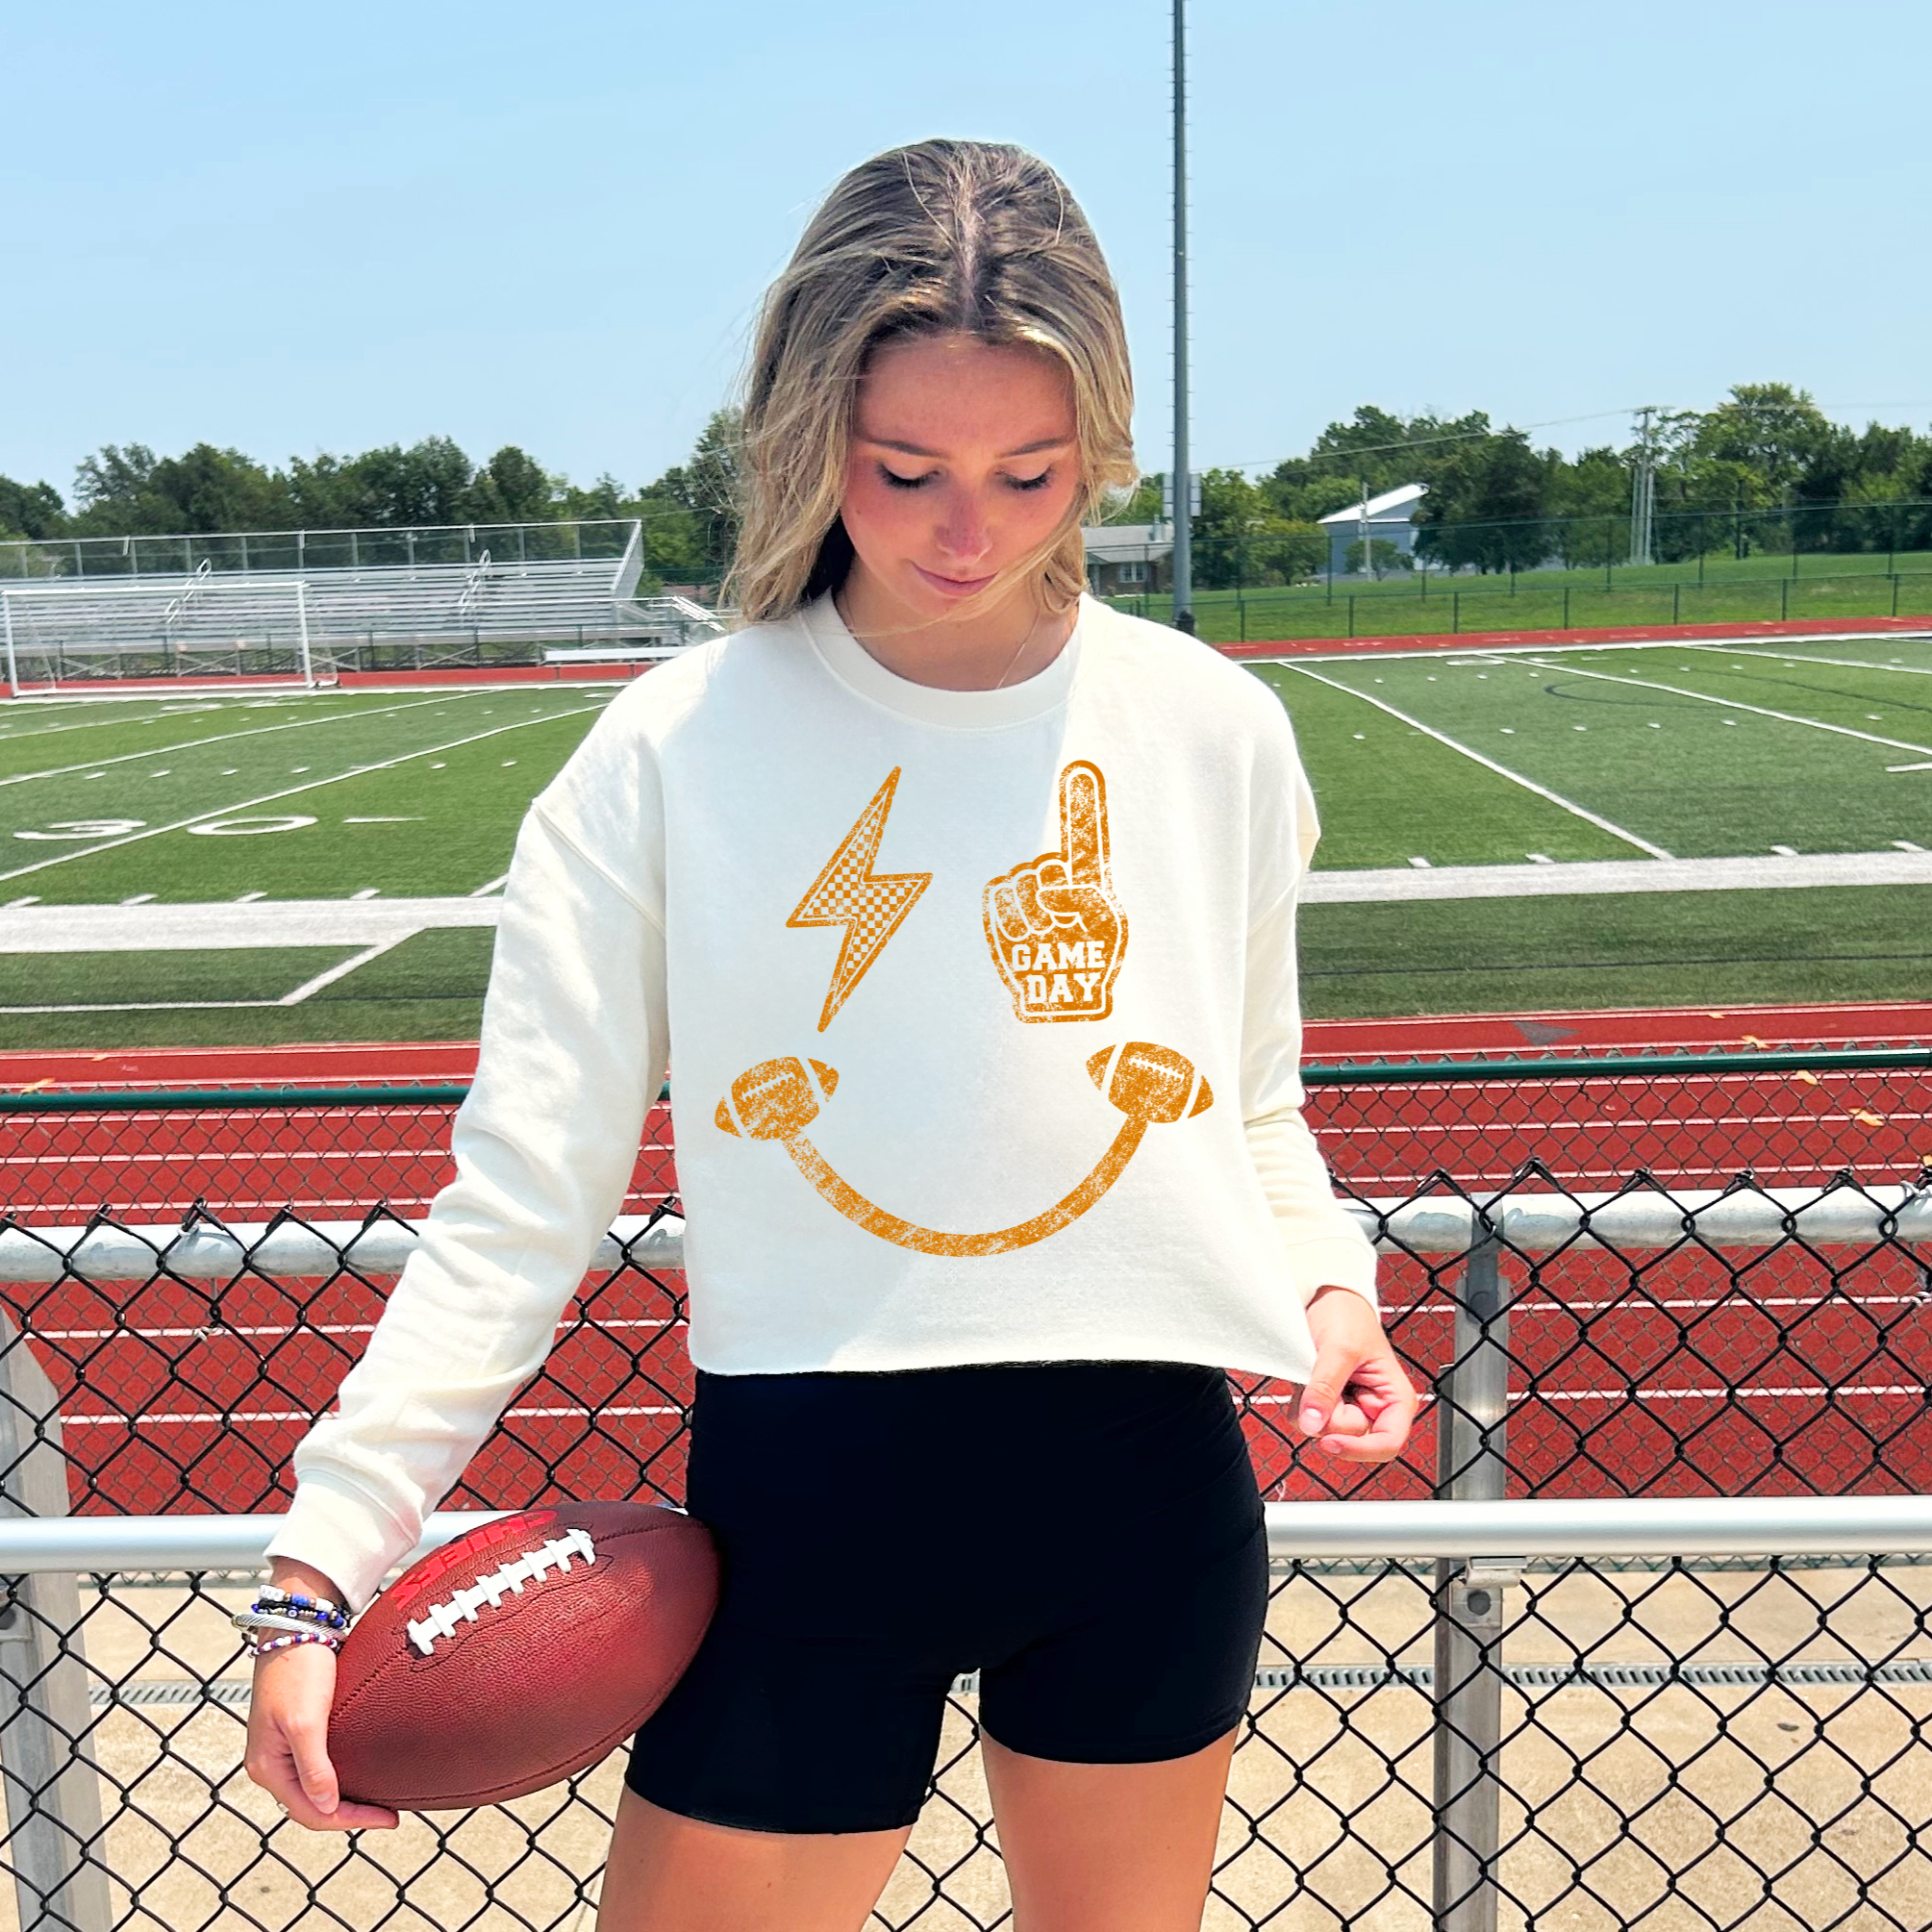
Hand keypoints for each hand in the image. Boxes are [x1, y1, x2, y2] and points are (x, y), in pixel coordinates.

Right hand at [242, 1559, 396, 1832]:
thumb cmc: (299, 1668)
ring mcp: (283, 1745)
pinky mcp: (297, 1727)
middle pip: (311, 1804)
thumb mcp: (305, 1721)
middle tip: (389, 1813)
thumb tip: (327, 1806)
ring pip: (315, 1785)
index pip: (310, 1812)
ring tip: (379, 1799)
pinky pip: (319, 1763)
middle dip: (349, 1813)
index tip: (388, 1817)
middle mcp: (272, 1762)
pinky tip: (363, 1770)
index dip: (350, 1820)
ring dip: (345, 1796)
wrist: (298, 1623)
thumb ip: (314, 1767)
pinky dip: (341, 1774)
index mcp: (267, 1767)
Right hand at [983, 761, 1125, 1022]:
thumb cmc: (1094, 965)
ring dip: (1032, 915)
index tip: (1078, 769)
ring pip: (1015, 883)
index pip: (1080, 835)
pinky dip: (1012, 925)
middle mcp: (1050, 882)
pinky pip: (995, 904)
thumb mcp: (1107, 925)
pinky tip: (1027, 944)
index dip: (1080, 804)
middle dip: (1050, 893)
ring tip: (1046, 940)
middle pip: (1040, 864)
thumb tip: (1050, 889)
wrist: (1067, 1002)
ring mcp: (1023, 900)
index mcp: (1082, 879)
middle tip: (1061, 923)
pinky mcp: (998, 920)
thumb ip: (1087, 898)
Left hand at [1296, 1286, 1417, 1464]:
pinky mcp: (1327, 1405)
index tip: (1329, 1441)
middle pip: (1347, 1437)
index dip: (1359, 1449)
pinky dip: (1300, 1402)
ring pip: (1322, 1430)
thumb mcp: (1338, 1349)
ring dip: (1310, 1404)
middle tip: (1325, 1375)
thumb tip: (1313, 1425)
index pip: (1387, 1444)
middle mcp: (1375, 1410)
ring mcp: (1349, 1408)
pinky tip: (1308, 1377)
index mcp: (1396, 1400)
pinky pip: (1307, 1419)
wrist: (1325, 1297)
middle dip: (1328, 1412)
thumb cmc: (1346, 1315)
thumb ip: (1326, 1387)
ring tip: (1317, 1370)